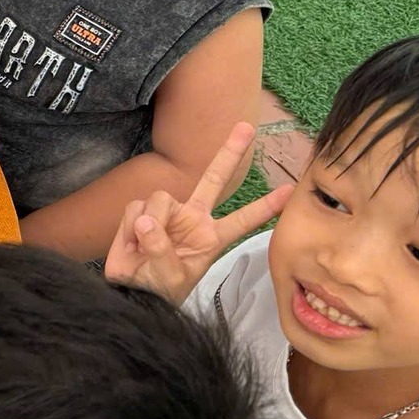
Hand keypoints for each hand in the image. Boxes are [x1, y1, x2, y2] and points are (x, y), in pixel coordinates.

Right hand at [103, 122, 291, 304]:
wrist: (129, 291)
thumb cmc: (159, 289)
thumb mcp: (171, 277)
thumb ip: (162, 249)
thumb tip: (147, 222)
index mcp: (211, 237)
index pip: (244, 219)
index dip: (265, 206)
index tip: (289, 191)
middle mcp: (192, 218)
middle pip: (214, 179)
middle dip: (230, 152)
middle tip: (247, 128)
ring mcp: (166, 213)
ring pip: (161, 198)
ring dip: (151, 223)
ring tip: (143, 247)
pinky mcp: (139, 212)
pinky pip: (135, 209)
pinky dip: (130, 227)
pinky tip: (131, 243)